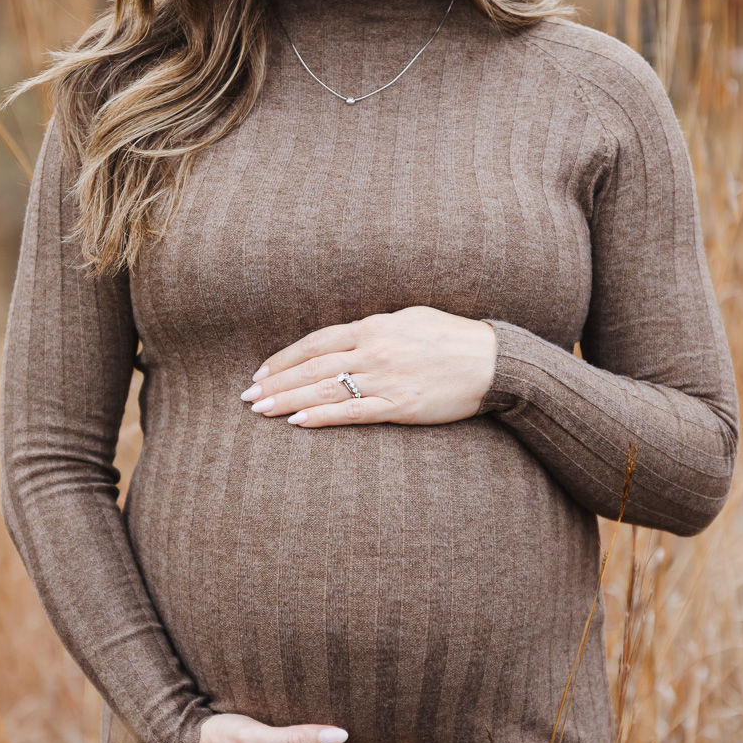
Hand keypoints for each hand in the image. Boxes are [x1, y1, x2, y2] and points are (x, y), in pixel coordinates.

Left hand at [239, 306, 495, 427]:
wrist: (494, 362)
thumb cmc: (453, 338)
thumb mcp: (410, 319)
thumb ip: (375, 329)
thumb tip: (345, 339)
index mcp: (375, 326)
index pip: (316, 342)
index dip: (284, 358)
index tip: (262, 371)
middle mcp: (374, 350)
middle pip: (312, 367)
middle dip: (276, 382)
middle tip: (247, 396)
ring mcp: (386, 379)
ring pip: (325, 390)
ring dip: (288, 400)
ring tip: (260, 410)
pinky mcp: (400, 405)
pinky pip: (352, 413)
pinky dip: (322, 417)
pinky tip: (298, 423)